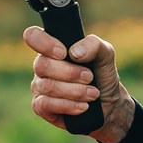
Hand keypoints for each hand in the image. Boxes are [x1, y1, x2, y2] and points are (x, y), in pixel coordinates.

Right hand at [25, 26, 134, 142]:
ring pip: (47, 86)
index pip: (33, 36)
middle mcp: (42, 65)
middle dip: (70, 72)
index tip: (64, 53)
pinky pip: (45, 104)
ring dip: (75, 91)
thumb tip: (74, 52)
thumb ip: (93, 45)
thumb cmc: (102, 75)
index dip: (44, 43)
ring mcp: (39, 86)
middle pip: (42, 65)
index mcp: (53, 47)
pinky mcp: (40, 107)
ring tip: (93, 94)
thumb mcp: (105, 55)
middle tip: (89, 77)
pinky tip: (83, 106)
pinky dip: (68, 105)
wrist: (109, 104)